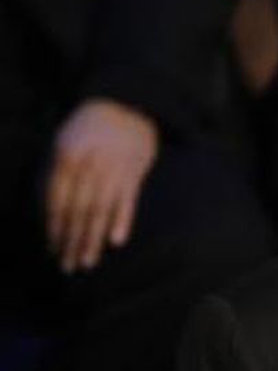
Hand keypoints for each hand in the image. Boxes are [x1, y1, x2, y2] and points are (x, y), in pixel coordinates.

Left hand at [44, 99, 158, 272]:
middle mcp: (87, 165)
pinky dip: (122, 221)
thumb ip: (58, 174)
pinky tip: (116, 241)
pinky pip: (127, 201)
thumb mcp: (66, 144)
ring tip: (87, 262)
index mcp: (65, 158)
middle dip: (71, 241)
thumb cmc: (92, 129)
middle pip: (77, 211)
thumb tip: (51, 210)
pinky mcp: (134, 172)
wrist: (126, 105)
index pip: (57, 201)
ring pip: (99, 211)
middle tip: (69, 266)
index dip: (54, 228)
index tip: (53, 250)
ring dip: (92, 239)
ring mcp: (112, 169)